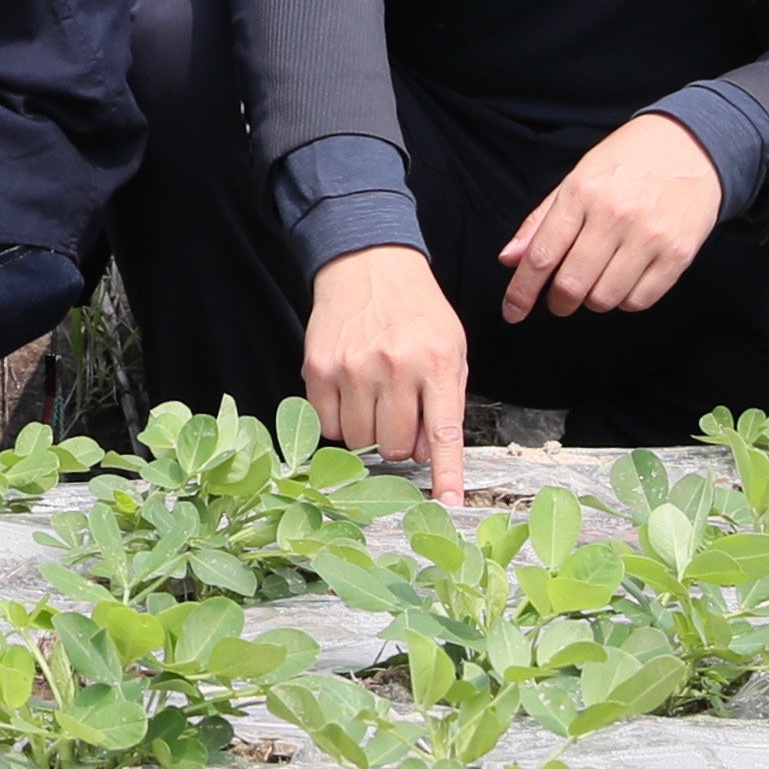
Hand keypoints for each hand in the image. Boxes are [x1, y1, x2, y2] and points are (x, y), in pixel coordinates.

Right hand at [303, 245, 472, 506]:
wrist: (368, 264)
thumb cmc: (415, 310)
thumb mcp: (450, 347)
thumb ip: (446, 401)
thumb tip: (426, 455)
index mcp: (437, 361)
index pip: (444, 433)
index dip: (447, 474)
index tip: (448, 505)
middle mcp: (395, 366)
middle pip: (396, 446)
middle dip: (401, 442)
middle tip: (399, 414)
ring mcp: (353, 368)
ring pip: (360, 441)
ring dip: (369, 432)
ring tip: (373, 400)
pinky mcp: (318, 368)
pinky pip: (327, 425)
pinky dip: (338, 421)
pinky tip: (348, 394)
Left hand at [497, 115, 727, 325]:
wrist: (692, 146)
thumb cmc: (627, 162)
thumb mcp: (577, 178)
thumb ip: (541, 221)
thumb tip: (509, 260)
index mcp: (582, 193)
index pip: (541, 255)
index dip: (521, 292)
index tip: (512, 312)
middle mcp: (615, 215)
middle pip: (571, 285)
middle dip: (557, 302)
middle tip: (559, 299)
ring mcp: (649, 236)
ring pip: (604, 298)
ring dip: (591, 301)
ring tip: (595, 281)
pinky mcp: (678, 254)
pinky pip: (639, 300)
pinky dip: (624, 300)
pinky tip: (623, 280)